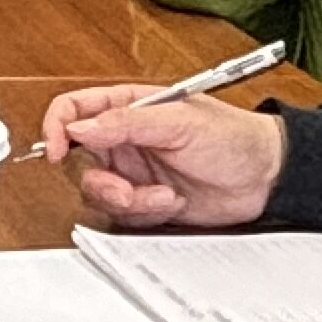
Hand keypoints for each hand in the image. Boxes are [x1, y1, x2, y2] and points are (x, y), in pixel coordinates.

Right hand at [36, 84, 285, 229]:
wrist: (266, 178)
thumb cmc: (233, 137)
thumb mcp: (180, 121)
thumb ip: (127, 122)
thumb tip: (80, 126)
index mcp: (128, 108)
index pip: (74, 110)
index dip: (56, 128)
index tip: (56, 151)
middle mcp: (124, 140)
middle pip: (79, 160)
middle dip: (99, 181)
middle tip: (123, 189)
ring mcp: (133, 171)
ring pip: (98, 192)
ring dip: (128, 200)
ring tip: (162, 195)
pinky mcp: (145, 201)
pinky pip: (123, 214)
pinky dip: (146, 212)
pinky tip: (173, 202)